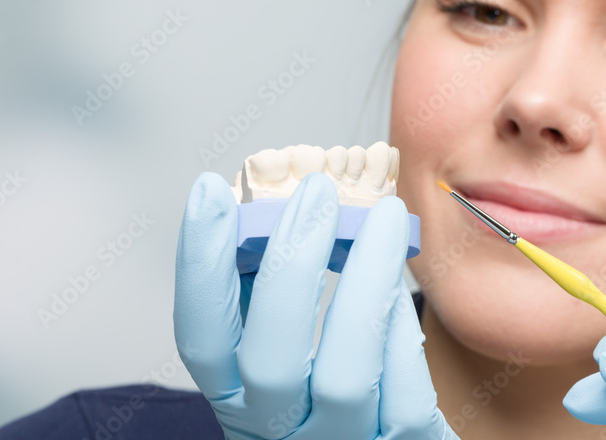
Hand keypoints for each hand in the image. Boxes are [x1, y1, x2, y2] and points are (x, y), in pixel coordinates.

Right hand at [174, 171, 458, 439]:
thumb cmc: (334, 401)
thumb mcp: (284, 359)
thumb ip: (268, 298)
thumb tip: (268, 210)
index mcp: (239, 405)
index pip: (202, 341)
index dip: (201, 265)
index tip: (211, 191)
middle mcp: (280, 436)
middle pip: (268, 362)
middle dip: (290, 265)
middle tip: (317, 191)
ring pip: (344, 377)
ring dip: (364, 281)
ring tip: (383, 216)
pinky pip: (404, 398)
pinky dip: (402, 333)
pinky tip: (403, 284)